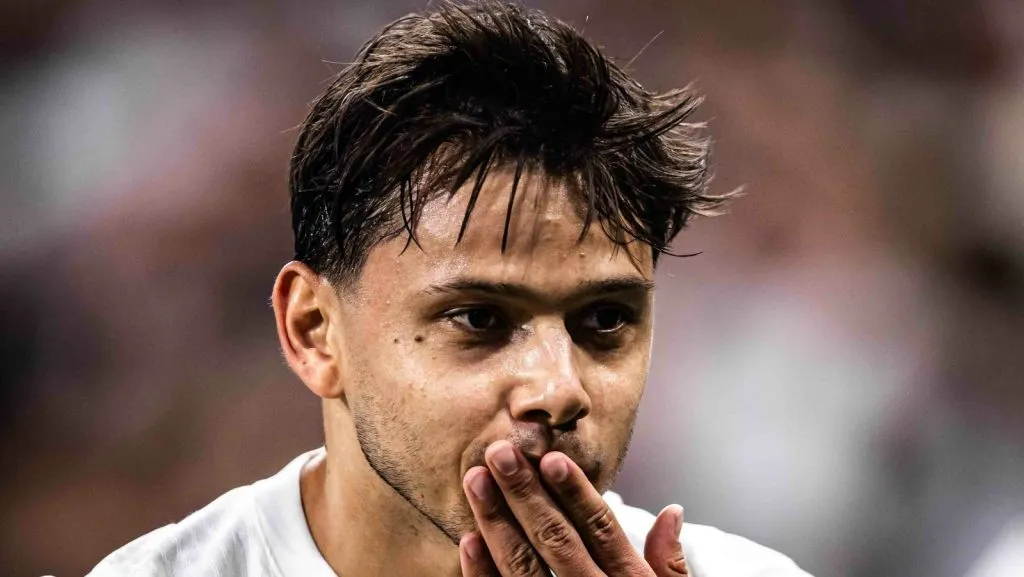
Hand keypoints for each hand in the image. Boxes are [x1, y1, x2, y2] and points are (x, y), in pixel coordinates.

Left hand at [459, 440, 687, 575]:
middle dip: (525, 494)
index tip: (550, 458)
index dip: (576, 494)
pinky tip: (468, 541)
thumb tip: (672, 511)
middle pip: (557, 541)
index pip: (602, 531)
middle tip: (498, 452)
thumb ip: (671, 566)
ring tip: (476, 480)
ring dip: (497, 522)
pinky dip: (482, 576)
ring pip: (524, 569)